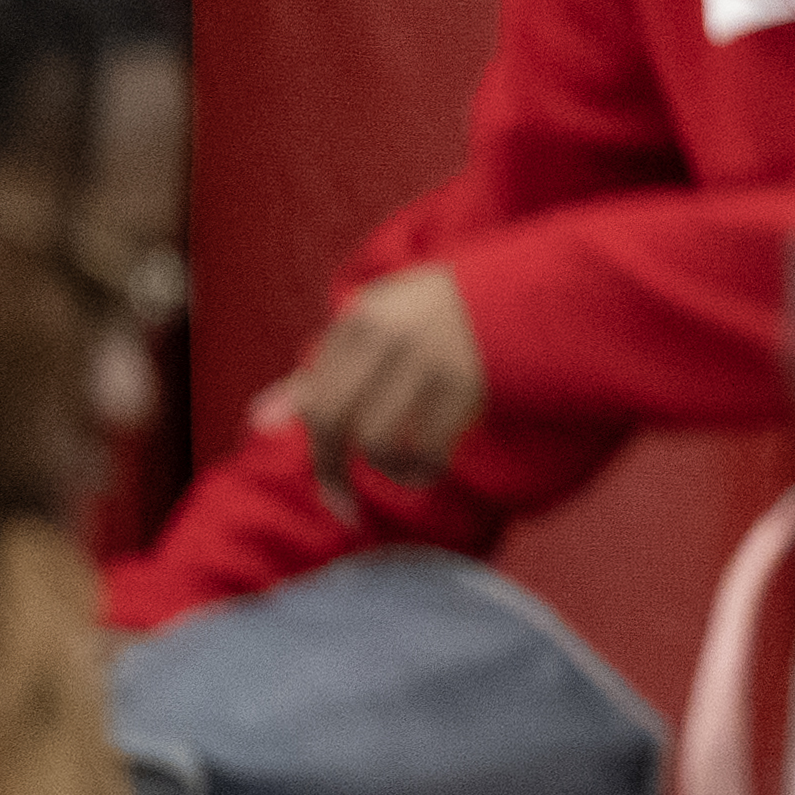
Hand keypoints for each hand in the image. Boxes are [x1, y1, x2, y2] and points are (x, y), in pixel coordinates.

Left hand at [260, 264, 486, 503]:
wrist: (535, 290)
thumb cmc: (447, 313)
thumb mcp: (381, 325)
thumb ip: (324, 371)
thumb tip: (259, 419)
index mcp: (363, 318)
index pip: (316, 397)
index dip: (318, 446)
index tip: (331, 483)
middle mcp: (389, 336)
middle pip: (334, 420)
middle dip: (332, 470)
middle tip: (343, 504)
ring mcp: (429, 358)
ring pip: (377, 439)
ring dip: (387, 469)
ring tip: (406, 472)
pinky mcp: (468, 382)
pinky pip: (427, 447)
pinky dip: (422, 471)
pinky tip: (429, 470)